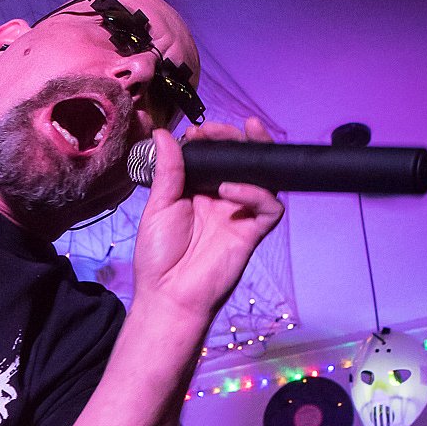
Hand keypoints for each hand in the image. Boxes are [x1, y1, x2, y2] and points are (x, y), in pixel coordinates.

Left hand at [131, 116, 283, 328]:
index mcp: (197, 189)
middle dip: (234, 138)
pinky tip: (229, 190)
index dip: (210, 139)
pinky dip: (255, 193)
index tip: (196, 132)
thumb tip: (162, 133)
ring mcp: (239, 213)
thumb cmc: (158, 256)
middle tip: (217, 131)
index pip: (213, 155)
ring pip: (263, 176)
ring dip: (255, 153)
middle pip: (242, 160)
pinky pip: (268, 206)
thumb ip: (167, 170)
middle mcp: (221, 198)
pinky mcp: (252, 231)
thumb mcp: (158, 206)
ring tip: (241, 138)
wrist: (168, 294)